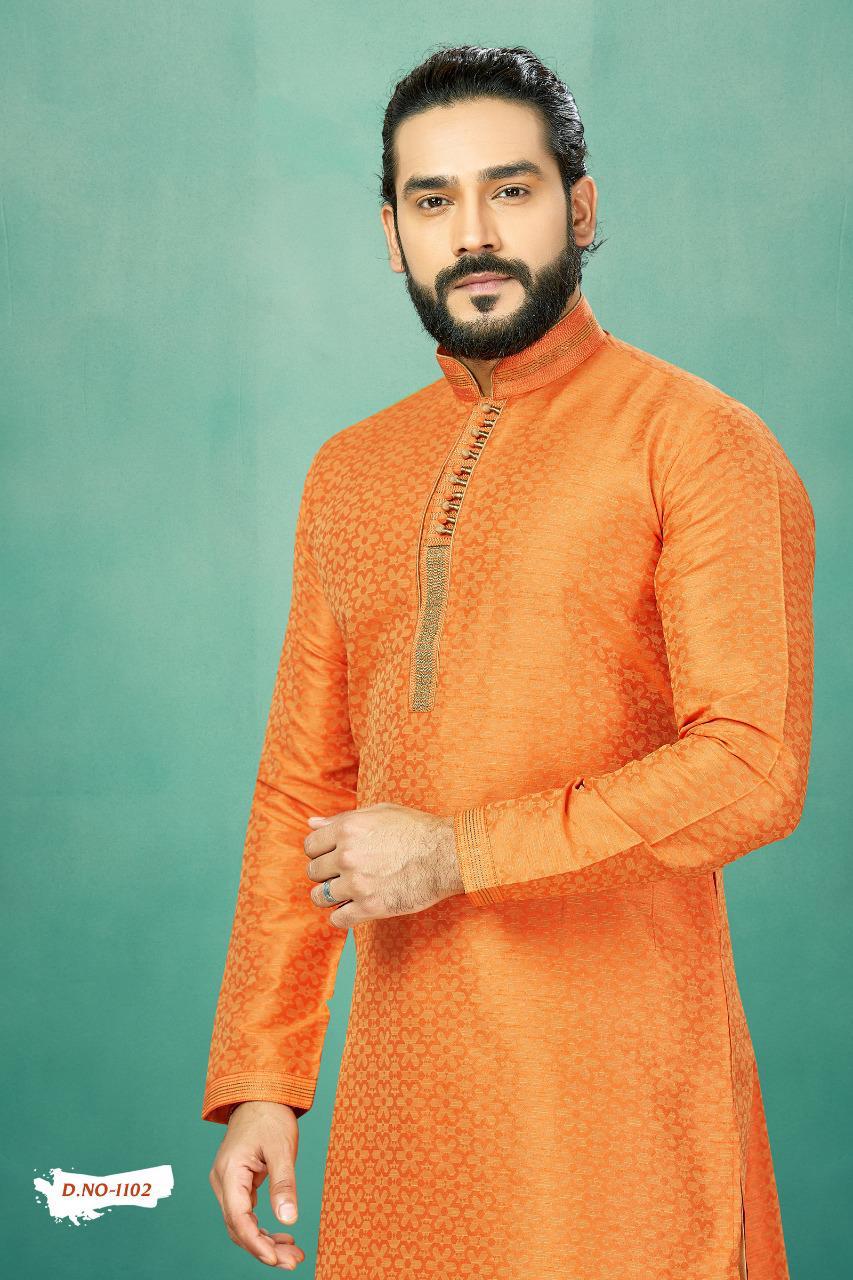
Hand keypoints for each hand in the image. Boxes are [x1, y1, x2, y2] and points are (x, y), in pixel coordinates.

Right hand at [208, 1101, 304, 1269]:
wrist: (260, 1095)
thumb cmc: (271, 1117)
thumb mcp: (283, 1148)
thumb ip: (284, 1184)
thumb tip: (289, 1219)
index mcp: (230, 1171)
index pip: (238, 1218)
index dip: (256, 1243)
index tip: (275, 1259)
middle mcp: (223, 1181)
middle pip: (238, 1227)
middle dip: (264, 1248)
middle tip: (292, 1261)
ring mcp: (227, 1183)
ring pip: (241, 1224)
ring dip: (264, 1241)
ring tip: (291, 1254)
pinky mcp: (236, 1184)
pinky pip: (245, 1214)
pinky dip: (262, 1228)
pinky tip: (282, 1236)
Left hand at [303, 802, 463, 928]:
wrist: (447, 855)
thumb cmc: (416, 830)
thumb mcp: (379, 813)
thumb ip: (341, 819)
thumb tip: (311, 823)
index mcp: (347, 829)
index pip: (310, 845)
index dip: (319, 851)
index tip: (331, 856)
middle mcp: (347, 855)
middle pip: (313, 872)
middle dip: (325, 873)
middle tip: (343, 874)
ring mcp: (357, 883)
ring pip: (320, 897)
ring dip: (330, 896)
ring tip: (346, 893)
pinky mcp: (370, 907)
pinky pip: (337, 919)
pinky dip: (342, 916)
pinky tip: (354, 908)